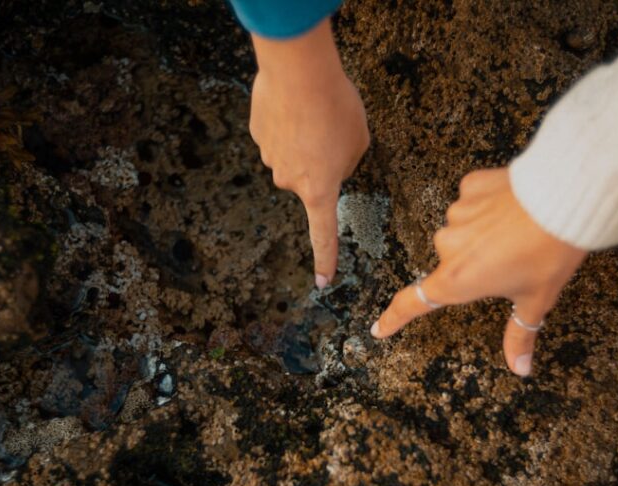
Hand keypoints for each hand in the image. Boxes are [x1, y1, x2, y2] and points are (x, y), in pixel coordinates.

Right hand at [249, 20, 368, 286]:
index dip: (325, 259)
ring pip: (294, 154)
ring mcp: (269, 157)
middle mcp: (290, 181)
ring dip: (306, 138)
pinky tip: (295, 102)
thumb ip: (348, 163)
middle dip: (322, 160)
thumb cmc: (336, 107)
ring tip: (315, 110)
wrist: (298, 72)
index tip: (322, 282)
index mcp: (320, 190)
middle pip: (310, 178)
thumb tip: (329, 164)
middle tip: (334, 129)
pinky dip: (288, 121)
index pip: (323, 235)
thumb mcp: (359, 141)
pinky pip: (278, 132)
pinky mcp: (257, 133)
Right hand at [371, 168, 586, 376]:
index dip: (393, 319)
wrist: (566, 199)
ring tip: (516, 232)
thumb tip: (520, 369)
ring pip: (463, 230)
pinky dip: (488, 206)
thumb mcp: (535, 300)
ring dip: (481, 233)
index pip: (412, 304)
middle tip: (511, 260)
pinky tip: (511, 207)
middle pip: (452, 263)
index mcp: (457, 280)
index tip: (379, 328)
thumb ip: (519, 335)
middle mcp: (448, 247)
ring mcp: (456, 214)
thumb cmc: (549, 254)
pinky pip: (472, 201)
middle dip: (475, 264)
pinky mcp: (469, 186)